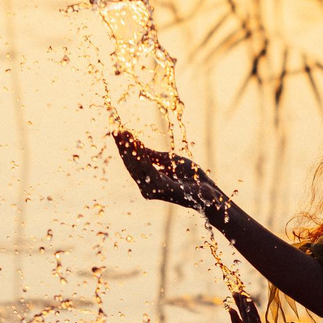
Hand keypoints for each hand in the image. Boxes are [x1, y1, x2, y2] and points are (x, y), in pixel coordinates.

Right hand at [113, 132, 228, 222]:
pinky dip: (141, 156)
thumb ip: (153, 156)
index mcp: (148, 181)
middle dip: (123, 146)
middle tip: (116, 129)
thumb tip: (137, 145)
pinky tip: (137, 144)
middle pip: (130, 164)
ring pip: (136, 165)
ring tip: (124, 133)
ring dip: (129, 148)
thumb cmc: (190, 178)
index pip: (132, 162)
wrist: (206, 192)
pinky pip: (148, 168)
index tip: (118, 131)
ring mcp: (152, 190)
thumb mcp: (168, 162)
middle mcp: (146, 187)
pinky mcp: (161, 188)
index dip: (125, 147)